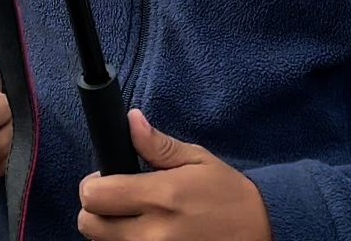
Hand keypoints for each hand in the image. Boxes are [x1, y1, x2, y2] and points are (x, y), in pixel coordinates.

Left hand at [77, 109, 271, 240]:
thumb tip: (131, 121)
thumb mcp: (196, 160)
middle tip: (116, 201)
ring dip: (111, 232)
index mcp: (160, 197)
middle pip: (90, 227)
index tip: (105, 180)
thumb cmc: (227, 194)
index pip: (94, 196)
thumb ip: (157, 145)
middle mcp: (152, 234)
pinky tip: (145, 234)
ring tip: (134, 219)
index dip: (92, 185)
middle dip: (95, 211)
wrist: (261, 232)